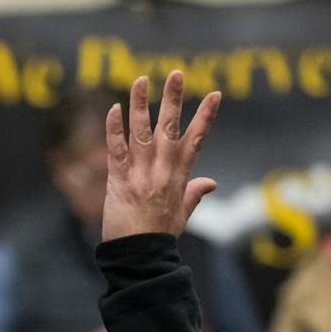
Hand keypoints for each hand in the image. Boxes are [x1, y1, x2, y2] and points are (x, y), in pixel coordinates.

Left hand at [101, 70, 222, 242]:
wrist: (141, 258)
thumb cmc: (160, 238)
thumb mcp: (182, 215)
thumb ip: (195, 194)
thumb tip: (212, 182)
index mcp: (179, 178)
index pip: (196, 140)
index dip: (206, 116)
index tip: (216, 94)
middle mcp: (162, 172)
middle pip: (170, 128)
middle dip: (174, 99)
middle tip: (176, 73)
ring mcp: (141, 175)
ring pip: (141, 133)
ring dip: (141, 105)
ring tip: (141, 80)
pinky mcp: (119, 182)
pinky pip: (116, 151)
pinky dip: (114, 130)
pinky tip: (115, 109)